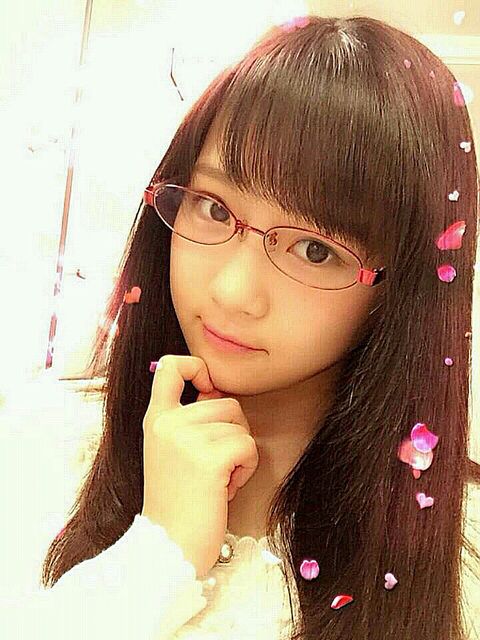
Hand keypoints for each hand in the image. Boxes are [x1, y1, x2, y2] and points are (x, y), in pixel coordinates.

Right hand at [141, 355, 258, 577]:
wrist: (167, 548)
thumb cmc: (177, 502)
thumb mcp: (169, 451)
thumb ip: (187, 420)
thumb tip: (216, 392)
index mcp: (155, 419)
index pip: (170, 365)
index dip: (196, 366)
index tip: (207, 388)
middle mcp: (166, 422)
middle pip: (226, 402)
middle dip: (232, 433)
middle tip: (214, 466)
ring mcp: (185, 438)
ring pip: (240, 424)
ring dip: (239, 453)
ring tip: (217, 479)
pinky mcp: (208, 458)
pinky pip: (247, 446)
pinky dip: (246, 468)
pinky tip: (226, 488)